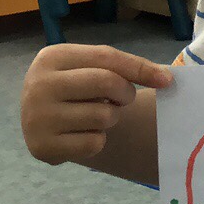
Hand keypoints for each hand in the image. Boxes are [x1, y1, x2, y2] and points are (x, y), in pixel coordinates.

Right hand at [21, 43, 171, 166]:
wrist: (43, 119)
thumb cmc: (76, 87)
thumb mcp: (92, 67)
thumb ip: (126, 67)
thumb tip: (167, 78)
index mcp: (52, 57)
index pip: (107, 58)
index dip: (141, 68)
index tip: (166, 80)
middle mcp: (38, 85)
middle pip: (107, 83)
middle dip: (125, 93)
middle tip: (121, 99)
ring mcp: (36, 118)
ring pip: (103, 116)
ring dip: (111, 118)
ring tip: (95, 114)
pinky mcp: (42, 146)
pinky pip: (93, 143)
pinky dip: (98, 140)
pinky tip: (83, 133)